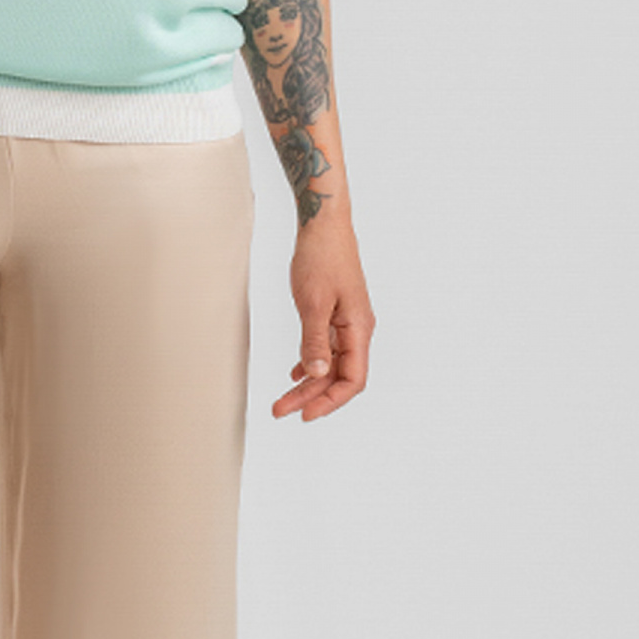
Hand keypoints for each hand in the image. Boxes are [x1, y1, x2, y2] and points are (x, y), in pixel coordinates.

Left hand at [272, 223, 373, 422]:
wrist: (324, 224)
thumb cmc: (321, 258)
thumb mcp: (312, 303)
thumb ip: (314, 341)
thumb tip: (315, 375)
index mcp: (358, 329)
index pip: (353, 380)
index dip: (331, 401)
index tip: (304, 414)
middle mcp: (357, 330)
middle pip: (338, 376)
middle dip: (311, 397)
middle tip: (280, 411)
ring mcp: (347, 322)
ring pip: (330, 364)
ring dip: (308, 384)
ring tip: (282, 399)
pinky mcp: (335, 314)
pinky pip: (326, 348)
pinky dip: (310, 363)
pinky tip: (295, 374)